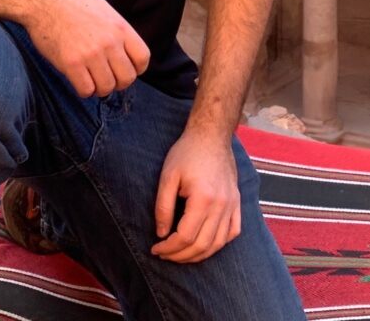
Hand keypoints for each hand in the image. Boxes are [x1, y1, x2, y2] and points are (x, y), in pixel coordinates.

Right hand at [25, 0, 149, 97]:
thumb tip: (126, 55)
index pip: (142, 59)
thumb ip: (117, 32)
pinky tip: (77, 78)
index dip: (135, 68)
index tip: (123, 68)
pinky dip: (83, 89)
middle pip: (127, 78)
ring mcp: (91, 53)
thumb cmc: (72, 3)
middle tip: (105, 77)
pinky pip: (86, 90)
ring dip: (99, 87)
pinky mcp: (71, 63)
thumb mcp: (104, 10)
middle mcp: (109, 41)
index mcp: (120, 27)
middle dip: (117, 82)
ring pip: (107, 87)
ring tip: (90, 78)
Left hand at [151, 130, 240, 263]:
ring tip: (181, 254)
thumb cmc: (187, 152)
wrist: (211, 136)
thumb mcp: (168, 176)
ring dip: (198, 255)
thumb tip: (162, 233)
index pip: (186, 236)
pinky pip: (232, 233)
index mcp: (203, 198)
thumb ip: (163, 207)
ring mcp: (232, 205)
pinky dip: (219, 244)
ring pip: (218, 244)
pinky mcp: (237, 203)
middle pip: (202, 245)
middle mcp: (221, 206)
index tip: (155, 248)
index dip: (169, 247)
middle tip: (164, 254)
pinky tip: (205, 245)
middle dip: (180, 256)